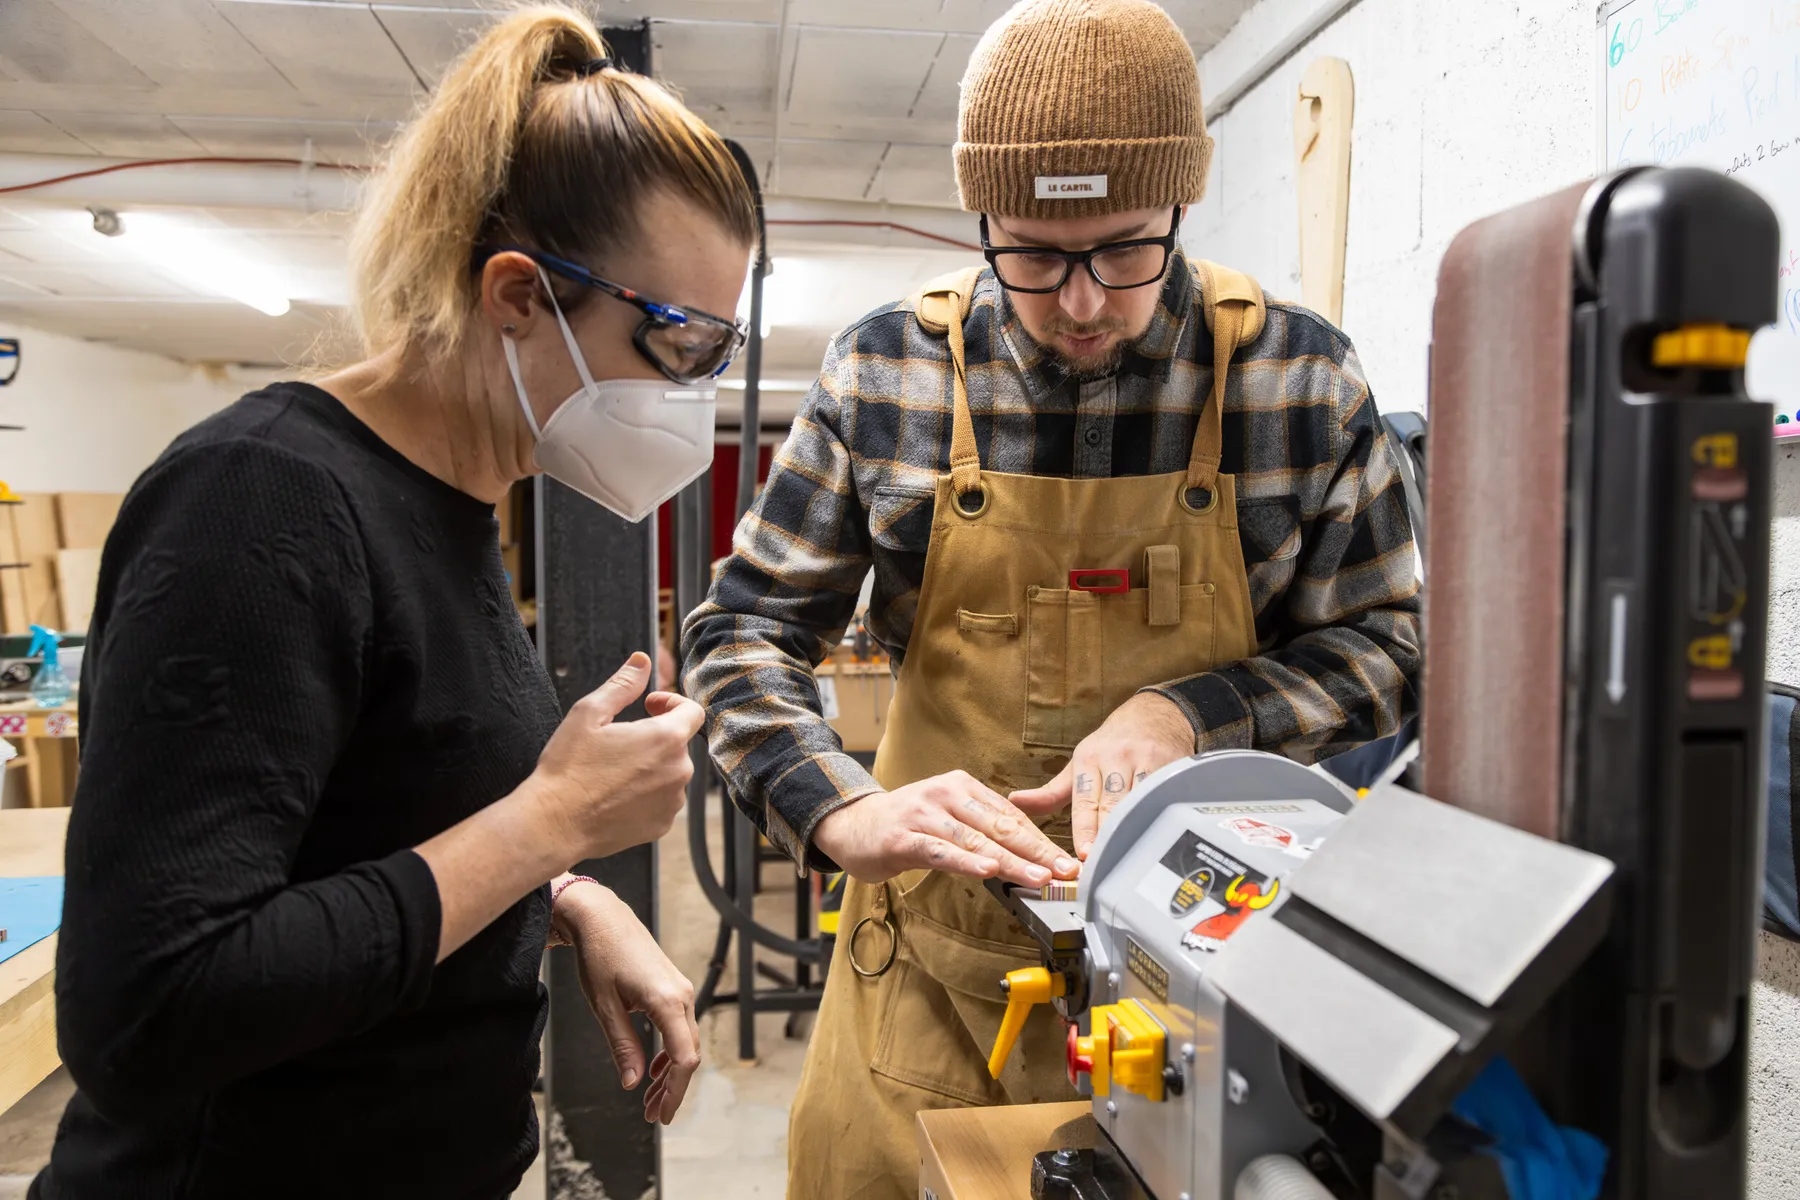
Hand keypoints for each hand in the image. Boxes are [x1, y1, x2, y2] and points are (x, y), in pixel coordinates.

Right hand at [526, 652, 703, 860]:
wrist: (553, 824)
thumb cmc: (568, 767)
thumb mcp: (590, 713)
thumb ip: (623, 684)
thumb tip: (642, 661)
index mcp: (667, 738)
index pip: (692, 711)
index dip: (671, 703)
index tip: (648, 706)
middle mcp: (679, 771)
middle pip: (677, 744)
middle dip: (653, 737)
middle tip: (616, 743)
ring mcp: (672, 802)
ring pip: (669, 774)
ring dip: (650, 767)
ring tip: (611, 772)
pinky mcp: (661, 826)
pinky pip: (661, 801)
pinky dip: (645, 795)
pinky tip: (614, 796)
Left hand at [557, 882, 699, 1124]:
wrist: (603, 917)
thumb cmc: (599, 957)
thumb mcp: (605, 1008)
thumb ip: (623, 1047)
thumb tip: (633, 1084)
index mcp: (667, 1001)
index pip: (683, 1058)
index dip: (675, 1091)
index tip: (660, 1115)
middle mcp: (682, 996)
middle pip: (688, 1054)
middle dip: (672, 1088)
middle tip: (653, 1115)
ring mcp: (681, 990)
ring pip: (685, 1042)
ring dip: (670, 1072)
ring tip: (650, 1098)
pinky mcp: (674, 987)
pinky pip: (679, 1027)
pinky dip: (669, 1052)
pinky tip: (653, 1069)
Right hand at [812, 770, 1079, 886]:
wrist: (850, 824)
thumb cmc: (905, 825)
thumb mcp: (948, 817)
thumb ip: (982, 829)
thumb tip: (1028, 854)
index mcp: (963, 786)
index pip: (1011, 816)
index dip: (1041, 840)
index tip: (1066, 862)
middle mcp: (946, 794)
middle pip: (1000, 825)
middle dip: (1036, 850)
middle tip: (1064, 869)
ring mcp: (923, 814)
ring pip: (975, 839)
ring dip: (1010, 860)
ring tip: (1037, 876)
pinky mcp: (902, 837)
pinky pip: (940, 851)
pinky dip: (966, 861)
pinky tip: (987, 871)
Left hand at [1008, 692, 1195, 859]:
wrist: (1154, 714)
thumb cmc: (1111, 745)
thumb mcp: (1079, 763)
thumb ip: (1050, 792)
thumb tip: (1016, 802)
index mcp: (1089, 759)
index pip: (1084, 800)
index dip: (1085, 828)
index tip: (1083, 853)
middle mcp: (1116, 758)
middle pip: (1112, 804)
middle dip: (1106, 835)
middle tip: (1102, 863)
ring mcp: (1146, 761)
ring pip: (1139, 801)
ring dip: (1133, 830)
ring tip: (1129, 857)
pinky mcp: (1172, 766)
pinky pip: (1164, 795)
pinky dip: (1160, 816)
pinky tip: (1157, 836)